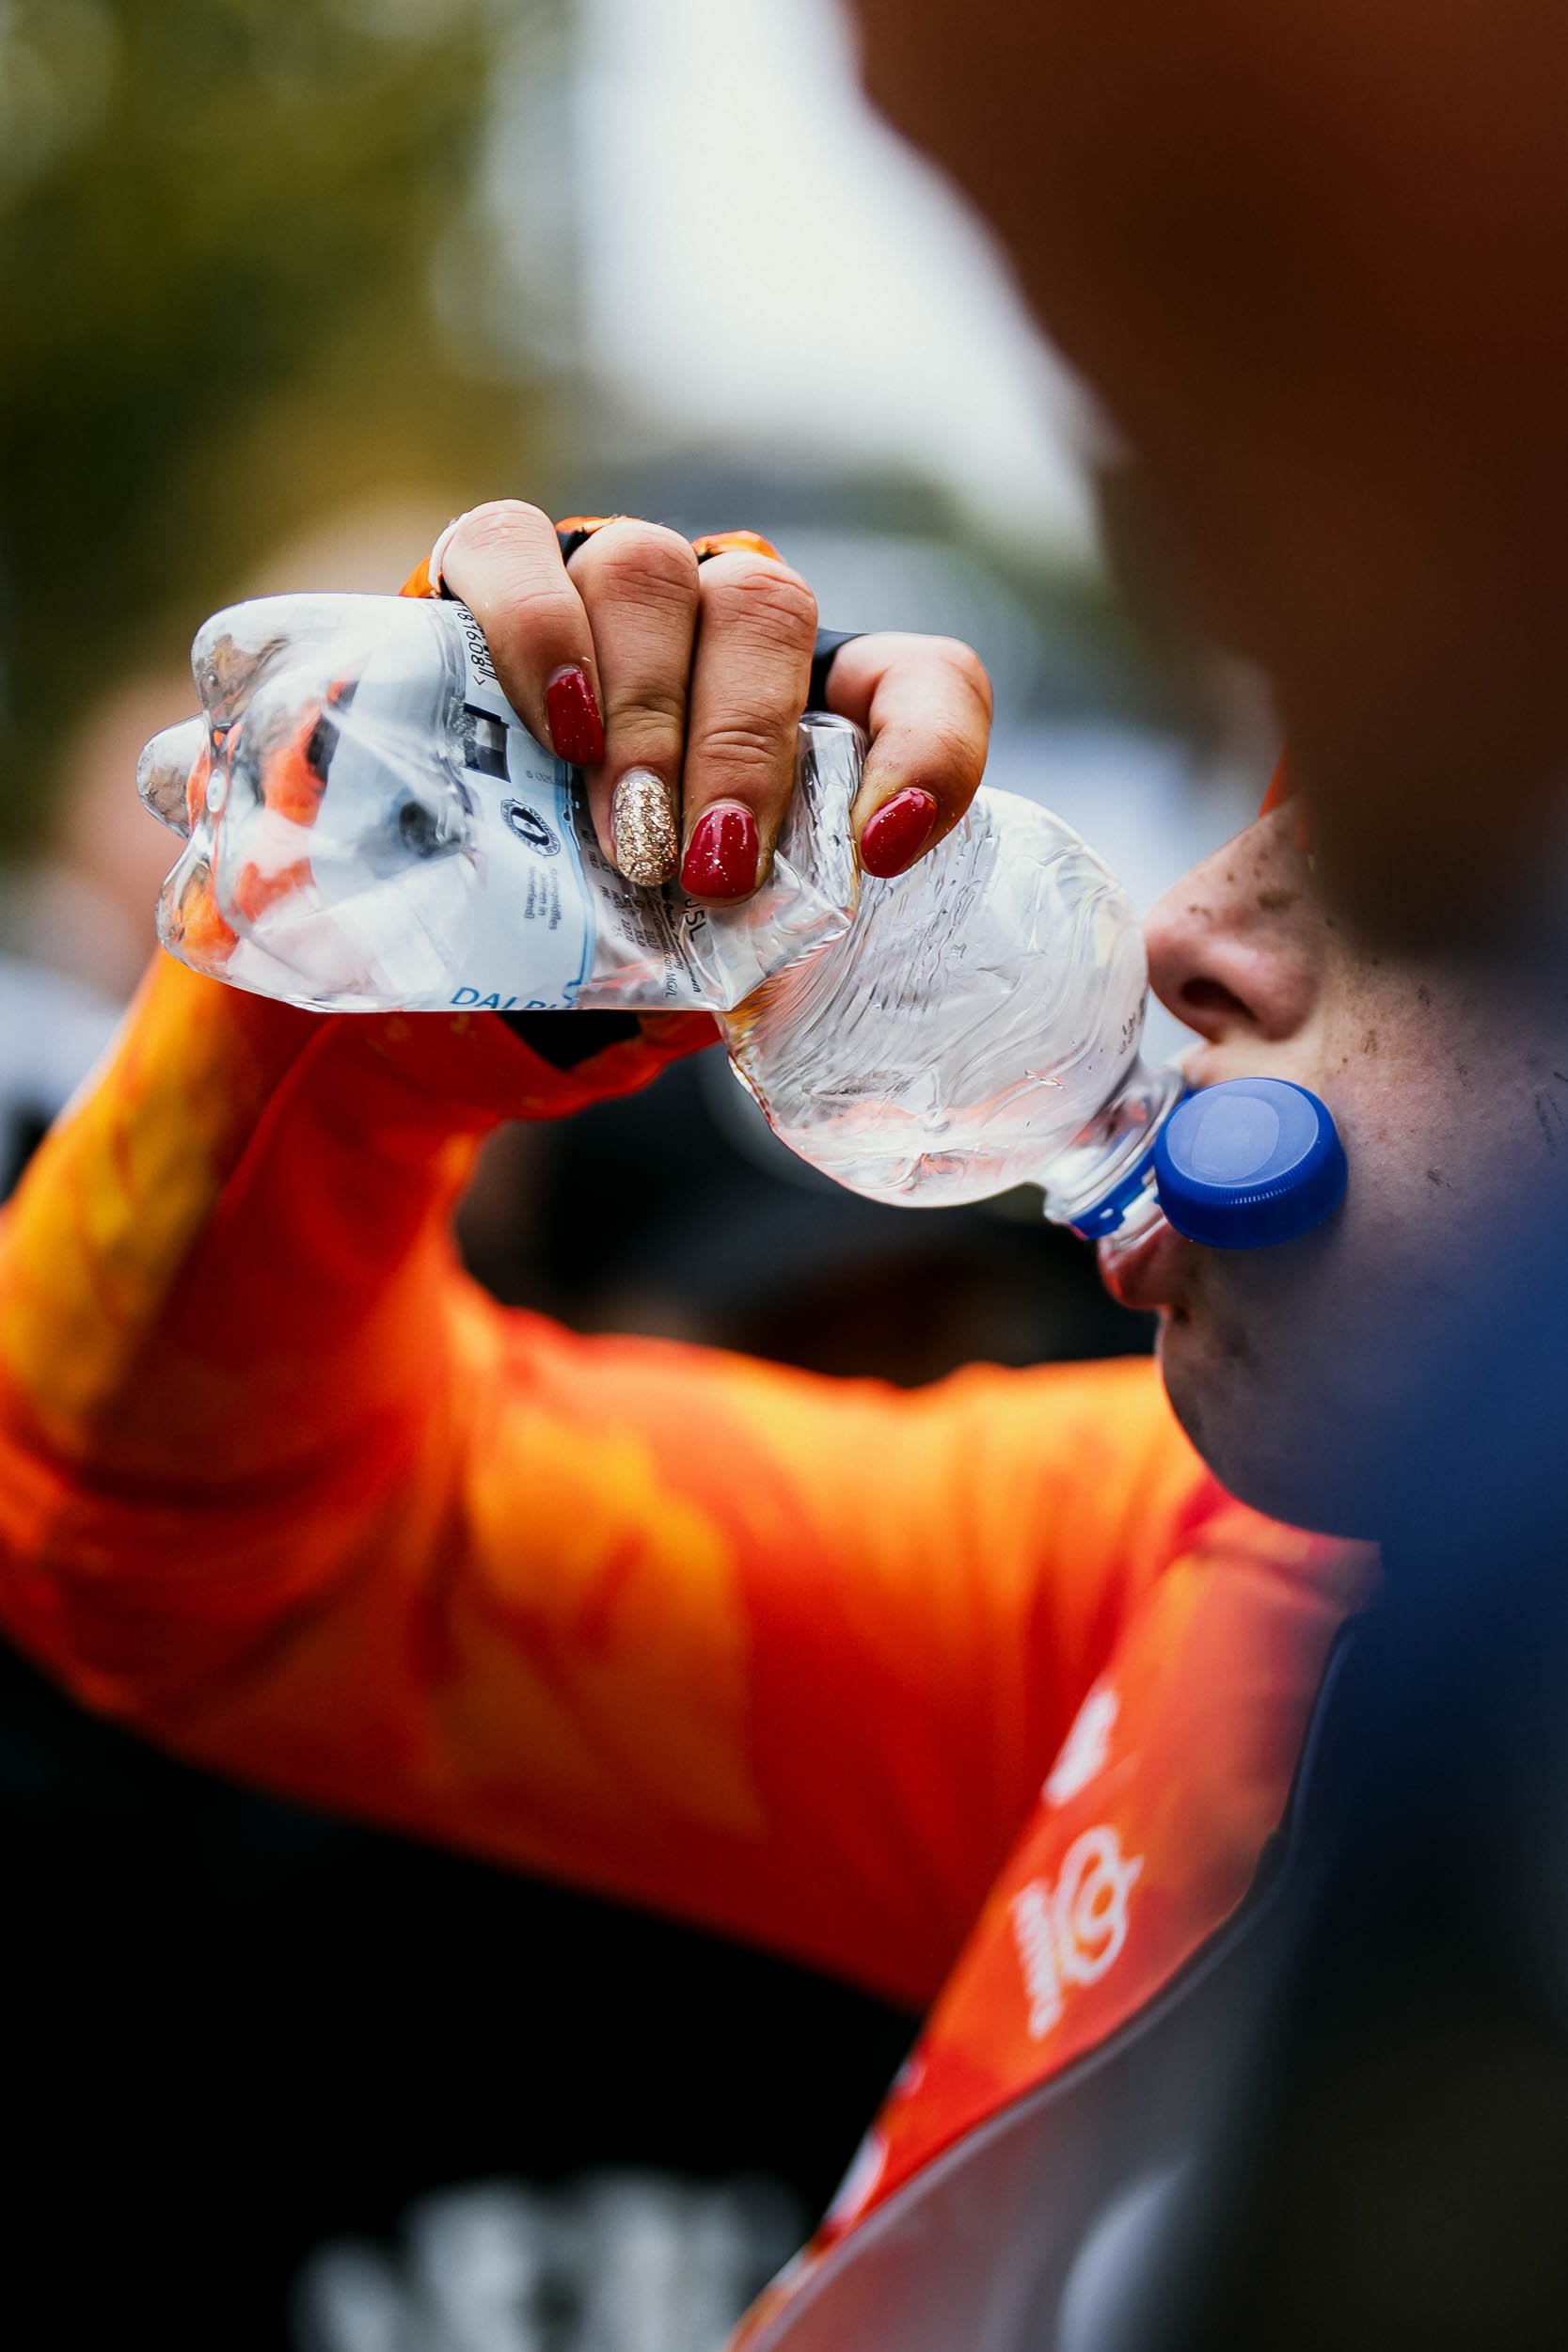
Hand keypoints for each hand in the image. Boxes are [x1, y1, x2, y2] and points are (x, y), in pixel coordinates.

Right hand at [430, 502, 992, 900]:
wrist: (474, 886)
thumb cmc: (616, 912)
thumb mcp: (700, 935)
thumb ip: (744, 934)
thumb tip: (758, 984)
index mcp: (812, 697)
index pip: (920, 678)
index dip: (924, 751)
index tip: (880, 850)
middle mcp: (719, 612)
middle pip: (764, 610)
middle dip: (739, 750)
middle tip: (710, 869)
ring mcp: (609, 573)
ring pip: (650, 572)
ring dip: (642, 713)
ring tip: (623, 832)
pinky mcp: (496, 566)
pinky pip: (516, 549)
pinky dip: (536, 634)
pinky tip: (553, 726)